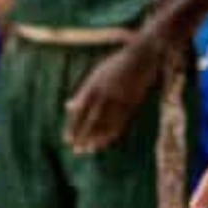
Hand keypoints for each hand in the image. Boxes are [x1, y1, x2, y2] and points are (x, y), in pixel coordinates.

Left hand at [67, 31, 162, 152]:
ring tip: (89, 150)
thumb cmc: (114, 66)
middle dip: (82, 136)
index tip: (67, 139)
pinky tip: (104, 142)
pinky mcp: (131, 104)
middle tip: (76, 150)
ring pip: (106, 124)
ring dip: (96, 138)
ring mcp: (119, 99)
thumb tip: (68, 106)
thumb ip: (82, 92)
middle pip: (91, 120)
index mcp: (93, 86)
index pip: (79, 111)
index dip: (73, 126)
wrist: (140, 58)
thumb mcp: (95, 75)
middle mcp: (105, 93)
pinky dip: (110, 134)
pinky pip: (120, 123)